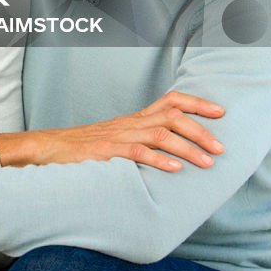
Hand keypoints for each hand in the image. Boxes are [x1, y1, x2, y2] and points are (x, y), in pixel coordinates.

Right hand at [1, 91, 224, 170]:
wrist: (49, 148)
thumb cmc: (86, 149)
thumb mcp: (118, 140)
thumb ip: (143, 143)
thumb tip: (173, 155)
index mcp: (135, 119)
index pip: (171, 101)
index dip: (197, 103)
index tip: (220, 112)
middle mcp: (131, 123)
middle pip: (172, 116)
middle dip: (200, 130)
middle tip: (221, 147)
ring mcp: (119, 136)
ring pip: (160, 133)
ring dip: (188, 147)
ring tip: (208, 162)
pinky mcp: (107, 151)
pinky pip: (137, 152)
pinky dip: (158, 160)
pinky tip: (175, 169)